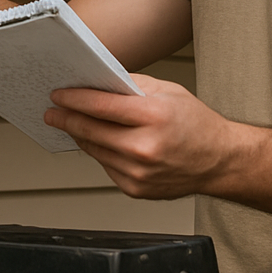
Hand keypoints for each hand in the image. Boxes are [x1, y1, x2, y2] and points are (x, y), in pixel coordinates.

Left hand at [45, 75, 238, 199]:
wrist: (219, 161)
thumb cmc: (196, 123)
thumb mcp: (168, 91)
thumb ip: (131, 87)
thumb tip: (96, 84)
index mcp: (154, 116)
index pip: (101, 106)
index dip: (74, 99)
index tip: (58, 95)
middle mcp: (144, 147)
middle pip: (91, 130)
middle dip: (66, 119)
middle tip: (52, 112)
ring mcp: (139, 172)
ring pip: (95, 150)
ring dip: (80, 135)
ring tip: (71, 123)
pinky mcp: (136, 189)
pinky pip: (107, 166)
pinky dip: (101, 153)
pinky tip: (101, 142)